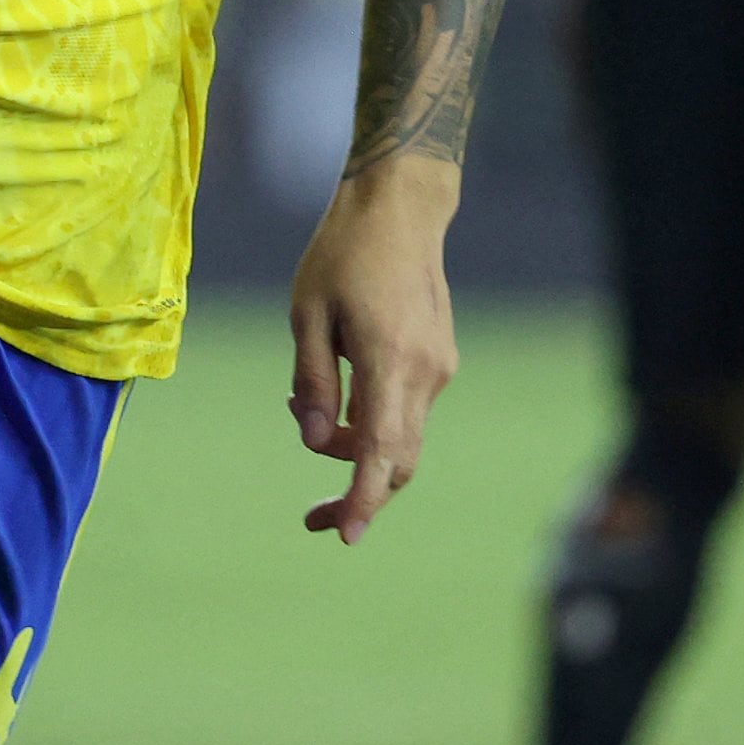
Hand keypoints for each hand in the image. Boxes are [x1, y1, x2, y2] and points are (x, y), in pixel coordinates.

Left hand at [285, 157, 462, 545]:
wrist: (401, 209)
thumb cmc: (343, 253)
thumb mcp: (307, 313)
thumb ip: (313, 382)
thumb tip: (317, 443)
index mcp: (389, 359)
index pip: (382, 450)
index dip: (363, 499)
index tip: (344, 535)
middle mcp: (424, 372)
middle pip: (398, 461)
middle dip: (357, 494)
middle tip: (310, 518)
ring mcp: (438, 369)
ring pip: (401, 438)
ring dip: (356, 448)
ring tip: (303, 411)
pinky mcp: (439, 361)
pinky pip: (405, 411)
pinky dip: (372, 421)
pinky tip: (336, 393)